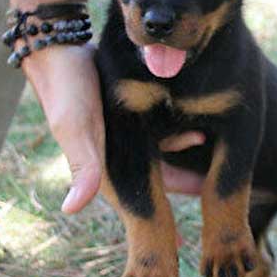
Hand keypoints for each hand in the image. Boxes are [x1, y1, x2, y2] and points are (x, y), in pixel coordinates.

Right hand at [23, 44, 208, 213]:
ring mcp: (123, 136)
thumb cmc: (67, 87)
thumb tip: (72, 209)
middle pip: (157, 180)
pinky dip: (179, 133)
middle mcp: (115, 156)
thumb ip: (83, 163)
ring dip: (187, 157)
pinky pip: (160, 131)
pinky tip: (204, 131)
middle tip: (214, 191)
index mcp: (104, 167)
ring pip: (162, 156)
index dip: (163, 216)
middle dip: (185, 185)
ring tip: (216, 159)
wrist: (60, 49)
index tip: (190, 227)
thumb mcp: (77, 125)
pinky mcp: (129, 115)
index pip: (139, 200)